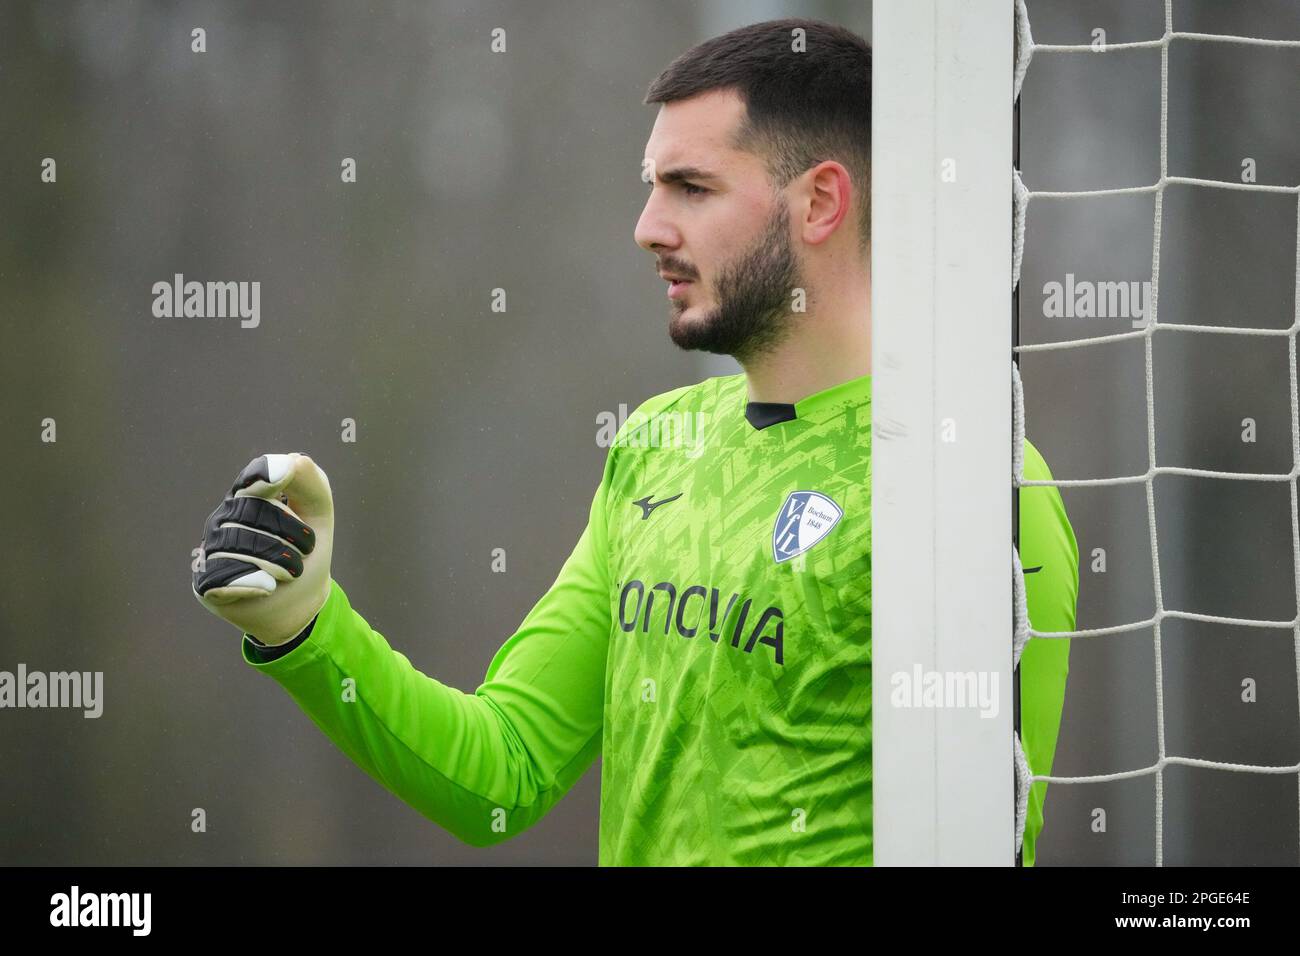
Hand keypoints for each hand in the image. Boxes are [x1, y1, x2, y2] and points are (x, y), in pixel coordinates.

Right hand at [192, 453, 333, 644]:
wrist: (301, 601)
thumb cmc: (306, 552)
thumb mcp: (318, 515)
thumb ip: (312, 483)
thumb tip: (292, 461)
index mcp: (247, 496)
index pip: (252, 477)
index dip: (264, 475)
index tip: (283, 475)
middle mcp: (223, 518)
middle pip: (253, 512)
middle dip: (293, 534)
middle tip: (306, 549)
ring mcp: (210, 550)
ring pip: (242, 546)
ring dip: (281, 561)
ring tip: (291, 570)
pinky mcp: (205, 582)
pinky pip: (224, 576)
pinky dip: (254, 583)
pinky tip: (268, 586)